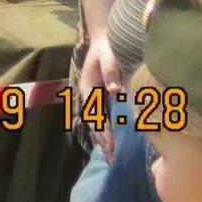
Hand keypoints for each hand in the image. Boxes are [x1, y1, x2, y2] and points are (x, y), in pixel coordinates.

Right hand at [78, 36, 122, 159]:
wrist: (103, 42)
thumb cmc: (106, 49)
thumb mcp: (108, 57)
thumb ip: (110, 72)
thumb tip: (113, 90)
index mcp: (88, 89)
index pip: (94, 114)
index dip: (102, 130)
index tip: (111, 144)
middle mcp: (88, 97)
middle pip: (94, 123)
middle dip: (102, 141)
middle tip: (111, 159)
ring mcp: (93, 99)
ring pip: (97, 123)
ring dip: (104, 139)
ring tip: (112, 157)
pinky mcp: (101, 99)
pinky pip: (103, 119)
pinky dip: (107, 131)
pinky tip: (113, 142)